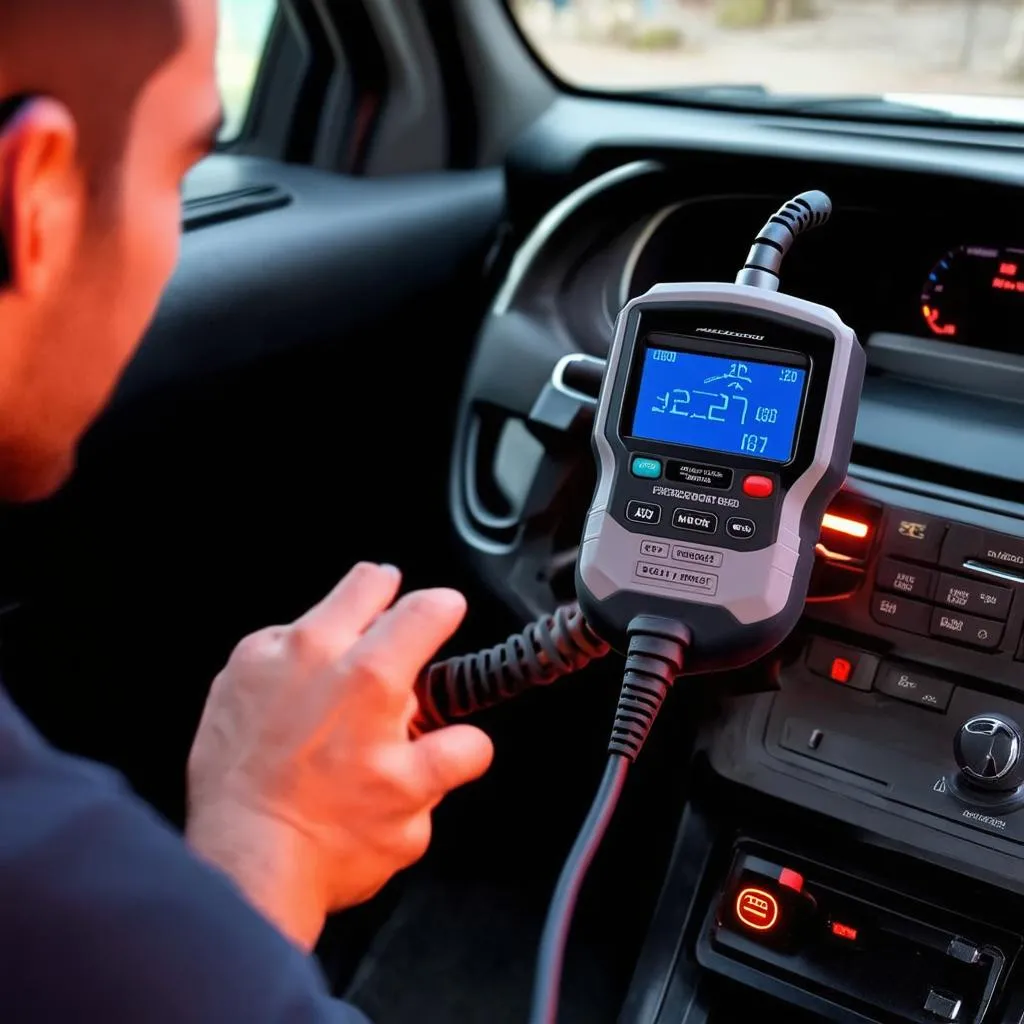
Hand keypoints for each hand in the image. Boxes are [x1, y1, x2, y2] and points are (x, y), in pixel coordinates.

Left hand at [185, 563, 493, 949]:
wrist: (243, 864)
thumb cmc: (325, 842)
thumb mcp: (416, 806)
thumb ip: (454, 757)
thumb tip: (468, 739)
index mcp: (372, 678)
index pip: (426, 607)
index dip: (445, 608)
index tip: (446, 612)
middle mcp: (316, 652)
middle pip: (368, 581)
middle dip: (390, 594)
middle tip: (396, 628)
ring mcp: (268, 658)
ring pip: (319, 613)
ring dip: (340, 635)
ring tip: (342, 685)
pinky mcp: (233, 675)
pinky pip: (277, 645)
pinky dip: (295, 663)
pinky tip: (298, 704)